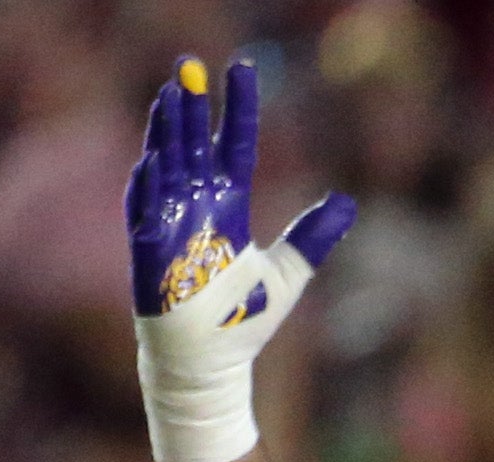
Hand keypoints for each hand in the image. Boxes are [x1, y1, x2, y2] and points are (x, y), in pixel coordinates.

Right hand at [125, 58, 356, 461]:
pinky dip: (149, 189)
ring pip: (165, 170)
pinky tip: (153, 161)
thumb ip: (314, 236)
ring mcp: (169, 229)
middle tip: (192, 67)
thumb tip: (349, 203)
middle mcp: (196, 209)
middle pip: (193, 148)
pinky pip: (144, 216)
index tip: (244, 69)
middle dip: (192, 110)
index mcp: (228, 207)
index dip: (239, 110)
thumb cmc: (245, 319)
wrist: (213, 363)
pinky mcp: (149, 256)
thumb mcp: (289, 273)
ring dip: (166, 135)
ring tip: (170, 97)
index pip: (233, 146)